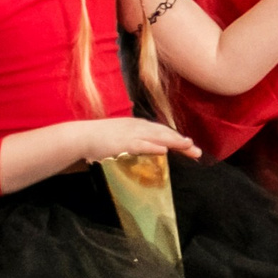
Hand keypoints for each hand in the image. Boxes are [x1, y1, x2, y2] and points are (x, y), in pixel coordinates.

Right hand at [71, 117, 199, 163]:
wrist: (80, 136)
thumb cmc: (98, 139)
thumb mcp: (121, 136)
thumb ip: (135, 141)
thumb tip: (145, 148)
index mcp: (137, 125)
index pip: (161, 131)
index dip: (176, 138)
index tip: (189, 145)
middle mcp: (137, 127)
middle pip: (164, 133)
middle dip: (182, 142)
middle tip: (197, 151)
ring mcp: (130, 134)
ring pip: (157, 137)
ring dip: (174, 142)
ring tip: (188, 147)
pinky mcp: (123, 143)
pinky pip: (141, 144)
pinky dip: (153, 146)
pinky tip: (164, 149)